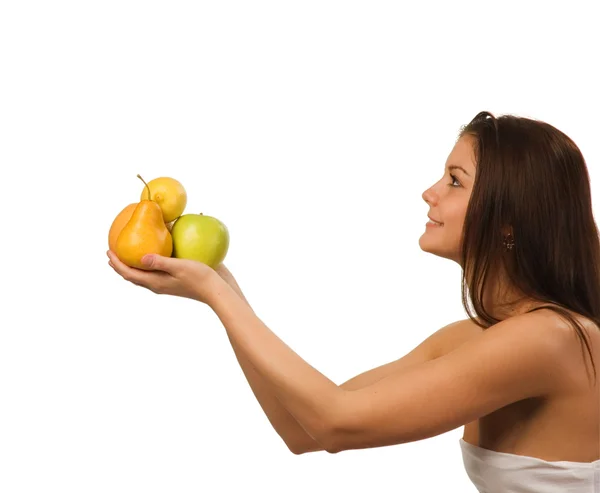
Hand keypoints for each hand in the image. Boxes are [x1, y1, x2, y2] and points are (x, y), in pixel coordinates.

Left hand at [107, 250, 222, 303]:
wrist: (217, 290)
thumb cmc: (200, 278)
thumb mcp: (179, 267)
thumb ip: (160, 262)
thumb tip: (140, 258)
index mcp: (155, 282)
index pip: (129, 274)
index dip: (117, 264)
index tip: (108, 251)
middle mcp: (158, 284)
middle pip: (134, 276)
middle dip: (122, 266)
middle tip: (113, 253)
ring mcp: (167, 283)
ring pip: (144, 275)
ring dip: (134, 266)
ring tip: (130, 254)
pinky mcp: (176, 280)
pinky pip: (156, 271)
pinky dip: (149, 263)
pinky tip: (156, 253)